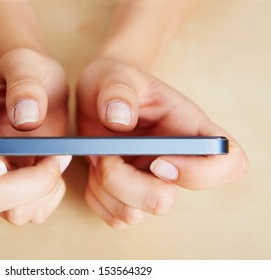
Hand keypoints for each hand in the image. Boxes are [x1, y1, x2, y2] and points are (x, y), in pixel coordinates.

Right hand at [0, 49, 71, 224]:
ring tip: (57, 155)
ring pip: (14, 213)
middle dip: (28, 182)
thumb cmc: (25, 74)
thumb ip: (24, 83)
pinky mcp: (18, 193)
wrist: (42, 89)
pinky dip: (53, 194)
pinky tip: (56, 166)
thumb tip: (25, 119)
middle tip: (52, 153)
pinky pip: (36, 213)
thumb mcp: (25, 64)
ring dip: (46, 187)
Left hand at [77, 57, 247, 227]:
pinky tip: (94, 171)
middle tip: (106, 154)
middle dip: (124, 181)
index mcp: (187, 130)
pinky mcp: (127, 196)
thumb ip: (118, 91)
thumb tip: (119, 119)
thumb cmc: (115, 82)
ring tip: (98, 157)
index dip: (199, 173)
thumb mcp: (114, 75)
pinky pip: (114, 217)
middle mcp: (174, 162)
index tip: (158, 160)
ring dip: (105, 188)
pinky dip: (97, 198)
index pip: (228, 164)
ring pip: (134, 215)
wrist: (98, 96)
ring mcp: (150, 183)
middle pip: (164, 200)